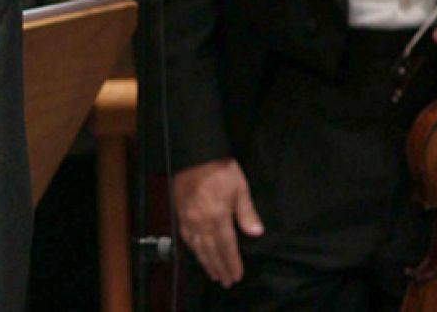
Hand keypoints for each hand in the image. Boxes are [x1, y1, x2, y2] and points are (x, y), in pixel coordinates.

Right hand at [173, 158, 261, 286]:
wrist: (194, 154)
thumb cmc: (220, 169)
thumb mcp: (240, 188)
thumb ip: (247, 212)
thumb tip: (256, 233)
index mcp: (218, 217)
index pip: (226, 247)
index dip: (232, 263)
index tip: (236, 276)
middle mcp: (201, 222)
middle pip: (211, 251)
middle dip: (219, 268)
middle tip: (225, 281)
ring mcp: (188, 218)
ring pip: (197, 247)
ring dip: (205, 262)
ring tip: (213, 274)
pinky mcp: (180, 212)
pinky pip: (186, 236)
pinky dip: (192, 249)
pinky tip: (196, 253)